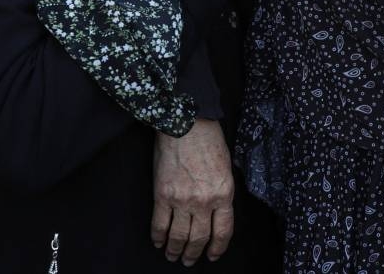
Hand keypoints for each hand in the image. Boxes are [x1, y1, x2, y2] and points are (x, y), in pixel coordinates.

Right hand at [152, 119, 234, 265]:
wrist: (187, 122)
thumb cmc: (209, 140)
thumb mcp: (226, 168)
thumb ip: (221, 191)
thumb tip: (216, 211)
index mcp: (224, 193)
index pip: (224, 230)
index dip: (218, 247)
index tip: (213, 255)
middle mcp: (204, 201)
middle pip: (199, 238)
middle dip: (194, 253)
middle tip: (189, 261)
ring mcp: (182, 200)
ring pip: (178, 236)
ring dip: (175, 250)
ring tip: (173, 256)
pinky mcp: (162, 195)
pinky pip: (159, 224)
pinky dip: (157, 236)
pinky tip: (158, 242)